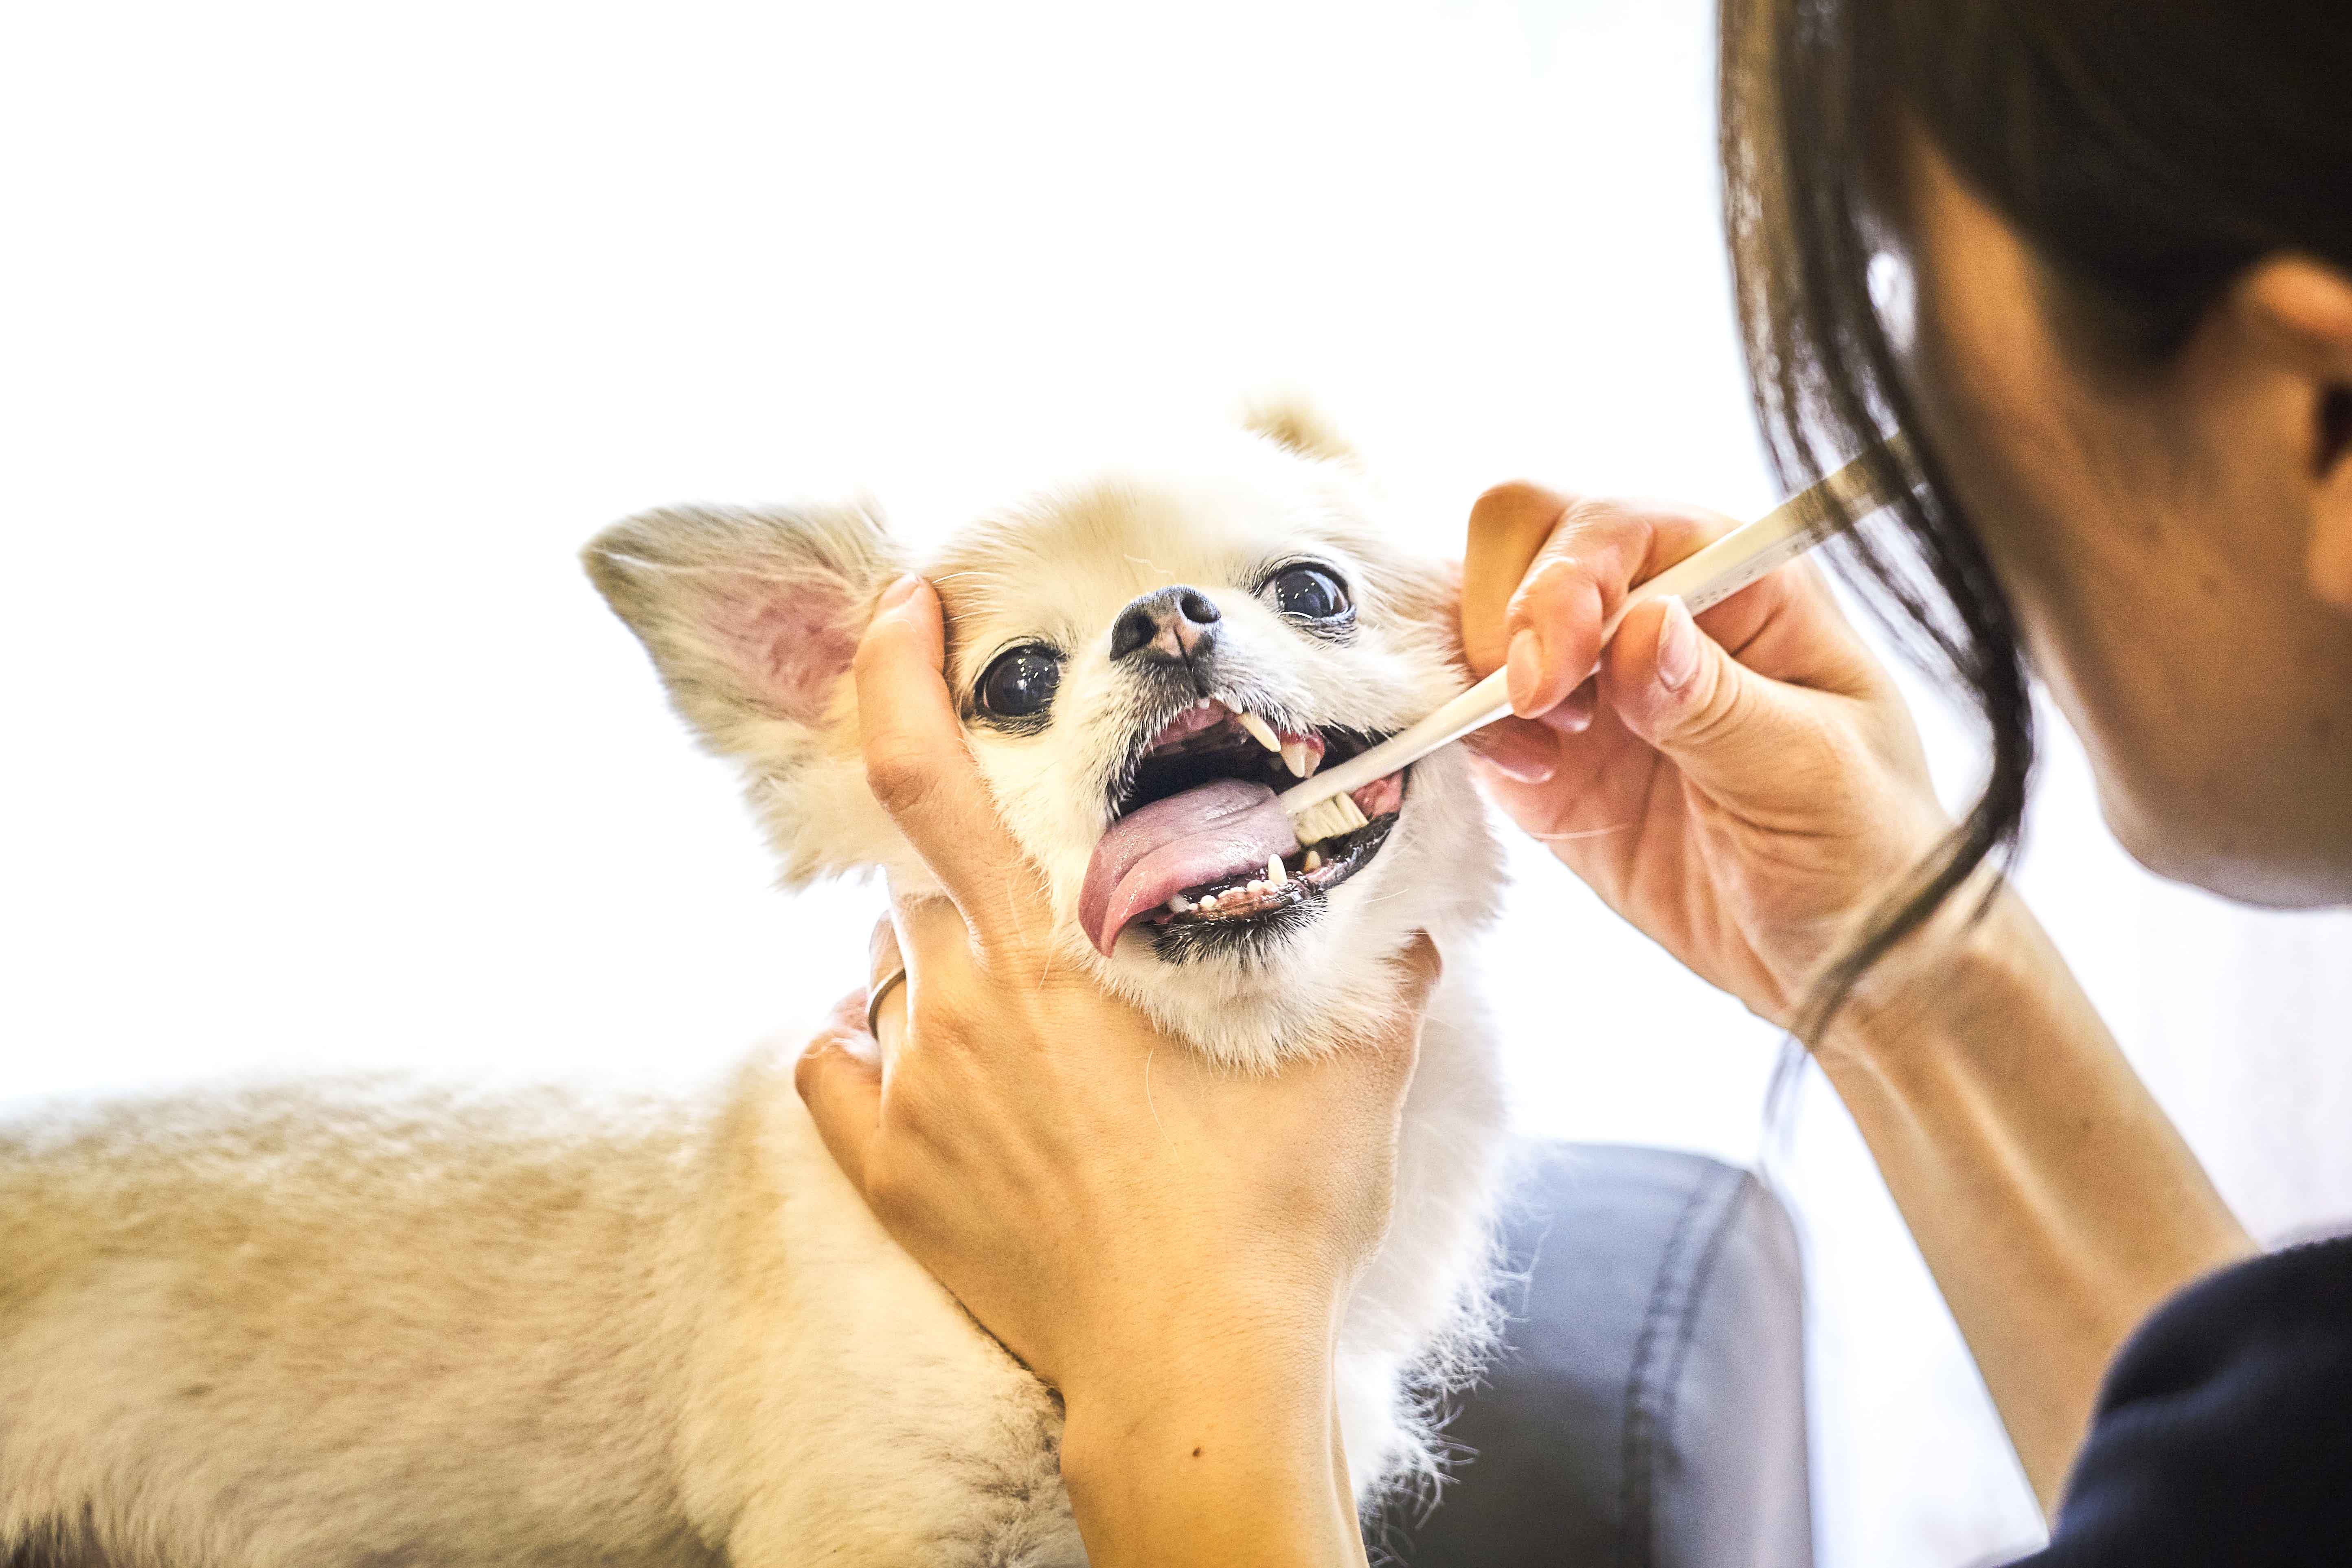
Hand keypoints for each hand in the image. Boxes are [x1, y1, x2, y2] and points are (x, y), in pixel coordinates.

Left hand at [794, 574, 1438, 1564]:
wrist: (1196, 1366)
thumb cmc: (1271, 1209)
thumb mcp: (1356, 1064)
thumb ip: (1383, 965)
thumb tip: (1423, 915)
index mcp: (1055, 948)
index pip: (929, 773)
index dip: (895, 674)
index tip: (900, 611)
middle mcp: (962, 1001)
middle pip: (922, 879)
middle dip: (974, 870)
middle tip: (1042, 907)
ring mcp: (915, 1089)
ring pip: (884, 967)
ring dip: (934, 959)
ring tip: (1013, 1004)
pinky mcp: (890, 1175)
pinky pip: (829, 1068)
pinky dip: (858, 1045)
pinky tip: (901, 1054)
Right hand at [1460, 483, 1950, 1029]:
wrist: (1841, 957)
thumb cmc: (1865, 852)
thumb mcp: (1815, 777)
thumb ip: (1722, 703)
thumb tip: (1646, 626)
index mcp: (1737, 581)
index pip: (1616, 524)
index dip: (1569, 577)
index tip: (1561, 668)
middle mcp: (1654, 605)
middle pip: (1526, 534)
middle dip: (1510, 612)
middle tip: (1540, 704)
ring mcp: (1592, 674)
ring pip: (1480, 609)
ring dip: (1482, 673)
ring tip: (1547, 753)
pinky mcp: (1548, 749)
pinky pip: (1471, 706)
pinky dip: (1471, 732)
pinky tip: (1534, 778)